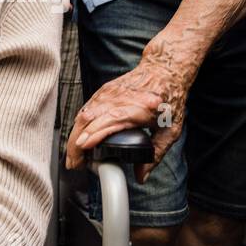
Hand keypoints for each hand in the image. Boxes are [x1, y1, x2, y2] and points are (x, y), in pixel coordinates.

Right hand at [66, 55, 190, 181]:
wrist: (165, 70)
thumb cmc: (170, 97)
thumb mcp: (171, 130)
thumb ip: (156, 154)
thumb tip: (141, 175)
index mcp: (140, 108)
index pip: (109, 121)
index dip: (93, 136)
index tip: (84, 151)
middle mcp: (121, 98)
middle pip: (90, 119)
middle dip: (77, 143)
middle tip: (75, 163)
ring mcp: (110, 93)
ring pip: (84, 113)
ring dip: (75, 136)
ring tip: (74, 156)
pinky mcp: (103, 90)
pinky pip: (86, 108)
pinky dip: (79, 125)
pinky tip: (78, 138)